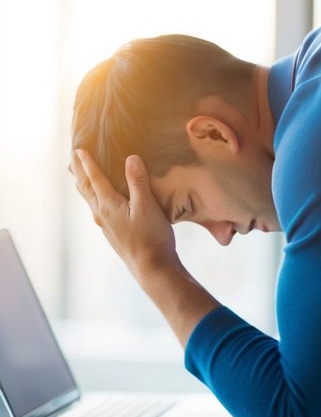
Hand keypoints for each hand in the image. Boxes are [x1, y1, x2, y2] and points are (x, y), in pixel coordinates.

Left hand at [70, 149, 177, 274]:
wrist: (151, 267)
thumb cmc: (151, 236)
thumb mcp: (148, 206)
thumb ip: (138, 182)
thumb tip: (130, 158)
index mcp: (108, 205)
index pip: (95, 178)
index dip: (87, 163)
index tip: (79, 149)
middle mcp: (101, 213)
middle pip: (85, 188)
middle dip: (79, 171)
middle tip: (72, 158)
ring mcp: (105, 224)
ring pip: (89, 199)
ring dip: (83, 184)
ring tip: (79, 175)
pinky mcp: (112, 231)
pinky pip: (97, 207)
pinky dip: (93, 195)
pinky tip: (100, 199)